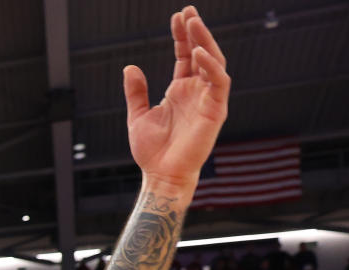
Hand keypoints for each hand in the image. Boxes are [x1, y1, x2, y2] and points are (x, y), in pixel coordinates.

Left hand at [123, 7, 228, 191]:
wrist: (161, 174)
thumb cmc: (152, 151)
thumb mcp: (137, 116)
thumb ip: (136, 92)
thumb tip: (129, 67)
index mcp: (179, 90)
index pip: (184, 55)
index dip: (182, 35)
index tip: (177, 16)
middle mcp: (196, 91)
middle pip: (201, 53)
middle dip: (196, 31)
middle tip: (188, 11)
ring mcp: (207, 99)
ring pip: (213, 62)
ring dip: (205, 42)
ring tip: (193, 23)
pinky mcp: (216, 110)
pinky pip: (219, 82)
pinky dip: (211, 66)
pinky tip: (198, 52)